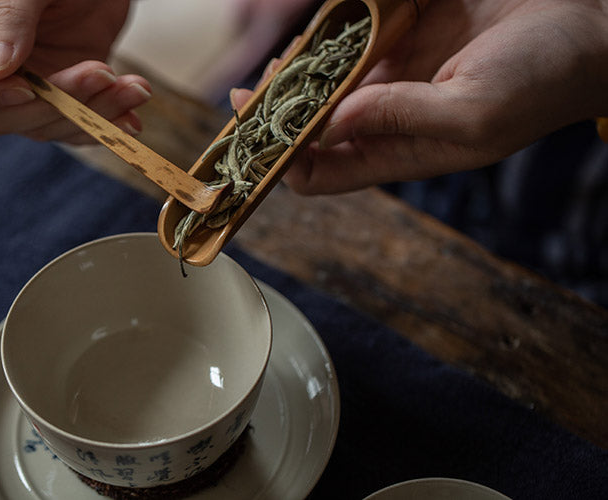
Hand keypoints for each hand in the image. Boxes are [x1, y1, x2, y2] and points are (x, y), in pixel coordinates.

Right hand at [0, 0, 151, 143]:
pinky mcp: (58, 91)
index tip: (26, 86)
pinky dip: (105, 121)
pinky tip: (131, 109)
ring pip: (41, 126)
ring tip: (134, 86)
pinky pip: (72, 124)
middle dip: (55, 106)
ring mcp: (18, 81)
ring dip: (92, 114)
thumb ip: (9, 18)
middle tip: (101, 74)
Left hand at [232, 0, 607, 193]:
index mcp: (401, 151)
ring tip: (285, 54)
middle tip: (260, 85)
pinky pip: (352, 35)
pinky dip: (331, 30)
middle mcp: (387, 116)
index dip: (283, 161)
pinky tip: (318, 25)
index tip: (255, 136)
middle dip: (279, 111)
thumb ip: (402, 117)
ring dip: (300, 67)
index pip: (322, 173)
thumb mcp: (474, 112)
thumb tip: (333, 120)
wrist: (586, 28)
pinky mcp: (403, 34)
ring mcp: (392, 74)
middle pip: (312, 124)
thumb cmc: (543, 81)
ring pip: (325, 78)